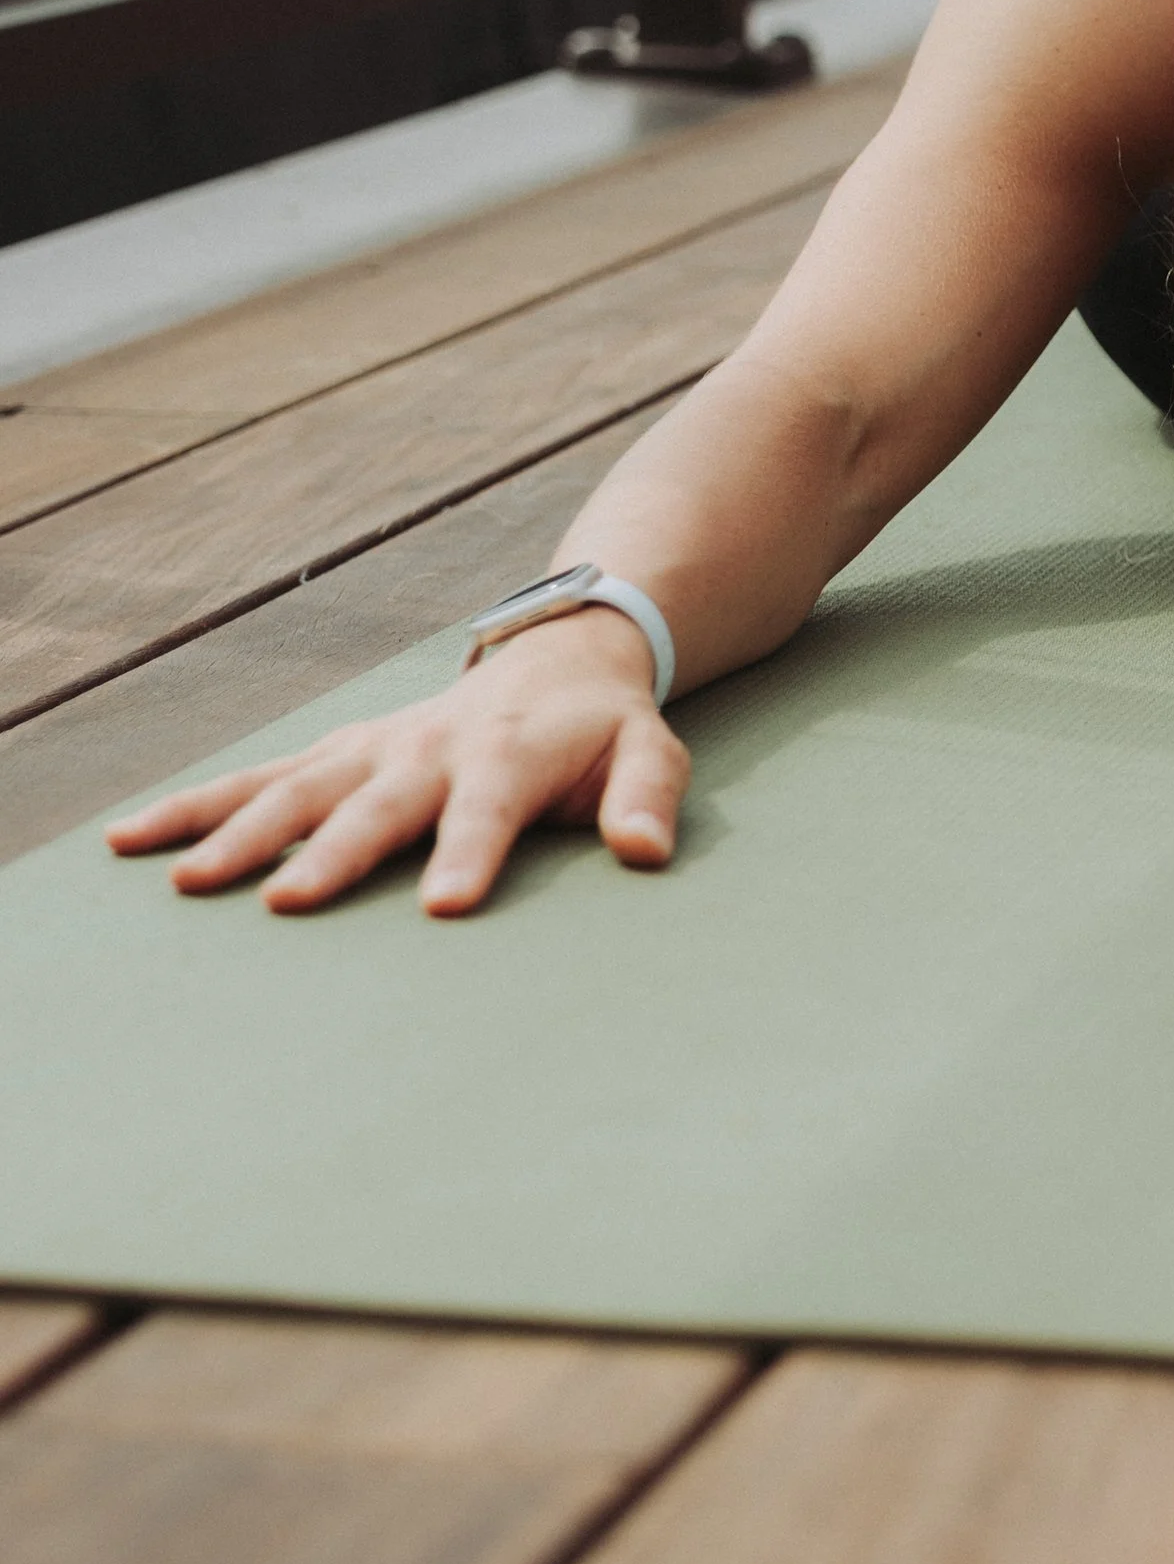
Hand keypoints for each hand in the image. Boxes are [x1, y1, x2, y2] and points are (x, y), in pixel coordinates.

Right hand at [105, 614, 689, 918]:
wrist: (557, 655)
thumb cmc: (603, 728)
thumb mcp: (650, 751)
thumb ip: (648, 799)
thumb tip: (645, 851)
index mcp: (507, 754)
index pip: (489, 809)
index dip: (469, 854)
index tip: (443, 907)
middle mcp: (426, 748)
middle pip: (376, 806)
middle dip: (333, 853)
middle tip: (288, 904)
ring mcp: (370, 749)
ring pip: (295, 789)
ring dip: (240, 832)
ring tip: (187, 881)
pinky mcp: (335, 754)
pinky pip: (255, 781)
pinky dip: (194, 806)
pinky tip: (133, 840)